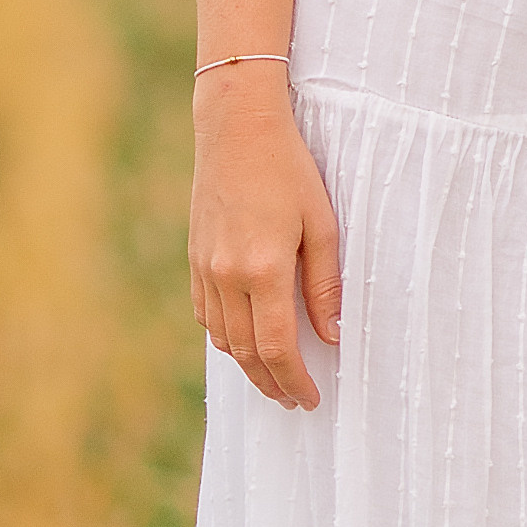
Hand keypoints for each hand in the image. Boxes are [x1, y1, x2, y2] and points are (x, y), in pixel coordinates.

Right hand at [188, 73, 341, 409]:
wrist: (237, 126)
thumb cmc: (289, 169)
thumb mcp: (322, 223)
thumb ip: (325, 284)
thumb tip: (332, 336)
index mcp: (264, 269)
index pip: (277, 348)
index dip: (294, 381)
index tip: (311, 399)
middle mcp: (228, 275)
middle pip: (246, 353)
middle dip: (271, 384)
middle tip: (293, 400)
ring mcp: (206, 267)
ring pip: (222, 338)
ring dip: (247, 366)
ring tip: (272, 378)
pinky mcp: (195, 256)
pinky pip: (206, 313)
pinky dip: (224, 336)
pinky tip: (242, 340)